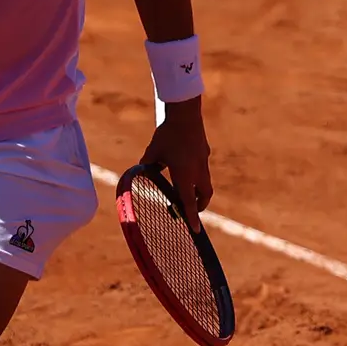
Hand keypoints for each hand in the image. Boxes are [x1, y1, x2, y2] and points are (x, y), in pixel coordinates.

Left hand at [139, 98, 212, 227]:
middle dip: (199, 206)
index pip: (189, 202)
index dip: (192, 217)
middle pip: (204, 196)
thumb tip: (141, 170)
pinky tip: (186, 165)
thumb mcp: (153, 152)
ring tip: (190, 191)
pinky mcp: (204, 152)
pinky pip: (202, 169)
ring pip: (205, 183)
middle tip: (192, 210)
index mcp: (184, 175)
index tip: (196, 231)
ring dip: (199, 191)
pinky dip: (197, 174)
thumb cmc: (167, 134)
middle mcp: (197, 171)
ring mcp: (203, 162)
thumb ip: (148, 164)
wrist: (185, 114)